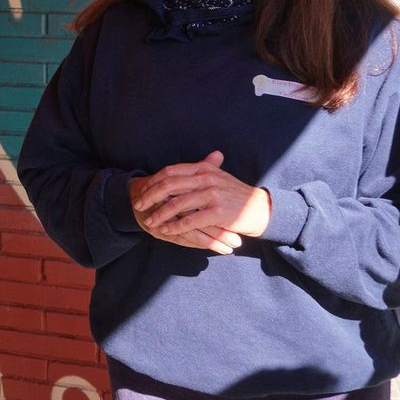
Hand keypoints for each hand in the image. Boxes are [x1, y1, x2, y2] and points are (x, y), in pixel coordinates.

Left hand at [131, 151, 271, 240]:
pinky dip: (175, 226)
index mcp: (204, 169)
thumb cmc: (236, 195)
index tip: (142, 190)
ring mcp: (212, 195)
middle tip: (138, 205)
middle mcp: (206, 179)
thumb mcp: (218, 177)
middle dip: (151, 196)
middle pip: (169, 186)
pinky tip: (165, 230)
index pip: (171, 172)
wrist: (261, 209)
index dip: (154, 181)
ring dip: (160, 214)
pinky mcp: (217, 212)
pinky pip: (190, 220)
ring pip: (177, 204)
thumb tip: (174, 170)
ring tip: (149, 221)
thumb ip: (197, 172)